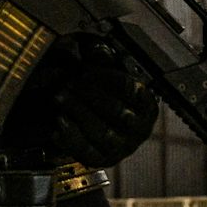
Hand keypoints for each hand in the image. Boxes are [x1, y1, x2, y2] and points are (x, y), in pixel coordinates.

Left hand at [9, 38, 159, 165]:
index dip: (107, 77)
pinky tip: (59, 120)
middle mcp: (139, 129)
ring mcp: (123, 148)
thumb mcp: (106, 74)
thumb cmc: (105, 95)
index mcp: (146, 105)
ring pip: (102, 133)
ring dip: (78, 112)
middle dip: (89, 95)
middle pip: (116, 112)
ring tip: (60, 97)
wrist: (98, 127)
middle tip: (68, 83)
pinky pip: (87, 151)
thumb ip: (101, 59)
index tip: (87, 69)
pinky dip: (71, 136)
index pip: (131, 89)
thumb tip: (91, 46)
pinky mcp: (103, 160)